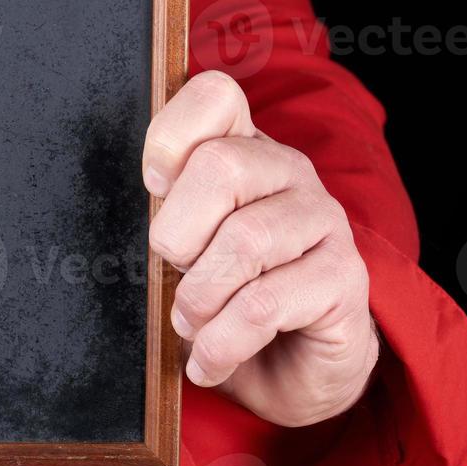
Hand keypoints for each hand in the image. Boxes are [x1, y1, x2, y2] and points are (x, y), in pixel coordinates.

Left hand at [143, 71, 379, 427]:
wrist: (292, 370)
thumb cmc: (225, 298)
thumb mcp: (183, 250)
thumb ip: (163, 216)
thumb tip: (122, 212)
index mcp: (243, 150)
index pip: (215, 96)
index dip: (170, 137)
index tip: (153, 186)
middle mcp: (289, 173)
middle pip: (222, 167)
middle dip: (177, 236)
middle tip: (176, 274)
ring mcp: (324, 222)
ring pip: (245, 240)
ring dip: (199, 299)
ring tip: (192, 325)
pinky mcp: (345, 279)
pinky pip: (264, 304)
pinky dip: (222, 341)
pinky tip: (211, 359)